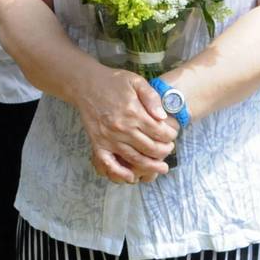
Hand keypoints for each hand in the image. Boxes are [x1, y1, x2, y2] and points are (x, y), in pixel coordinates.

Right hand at [71, 66, 176, 183]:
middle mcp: (122, 128)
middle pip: (150, 148)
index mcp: (134, 112)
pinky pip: (109, 163)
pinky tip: (131, 177)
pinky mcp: (98, 143)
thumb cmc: (113, 82)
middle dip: (164, 151)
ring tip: (161, 168)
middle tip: (169, 150)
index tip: (173, 135)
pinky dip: (120, 172)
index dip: (170, 136)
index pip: (159, 131)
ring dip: (150, 166)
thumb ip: (152, 98)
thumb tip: (163, 117)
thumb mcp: (137, 81)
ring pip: (134, 158)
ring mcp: (109, 138)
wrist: (86, 85)